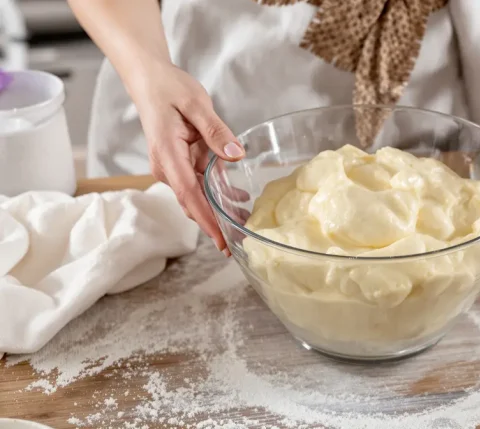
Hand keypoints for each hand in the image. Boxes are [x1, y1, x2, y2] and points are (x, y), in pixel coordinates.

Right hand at [129, 63, 244, 254]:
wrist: (149, 79)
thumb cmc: (170, 88)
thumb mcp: (197, 105)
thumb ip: (216, 132)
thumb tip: (236, 155)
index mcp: (168, 155)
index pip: (189, 195)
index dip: (207, 220)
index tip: (221, 241)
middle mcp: (167, 167)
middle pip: (193, 203)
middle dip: (216, 223)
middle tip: (240, 242)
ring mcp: (172, 167)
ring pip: (197, 196)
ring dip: (219, 209)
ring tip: (246, 220)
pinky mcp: (179, 163)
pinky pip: (199, 183)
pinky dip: (217, 192)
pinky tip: (239, 197)